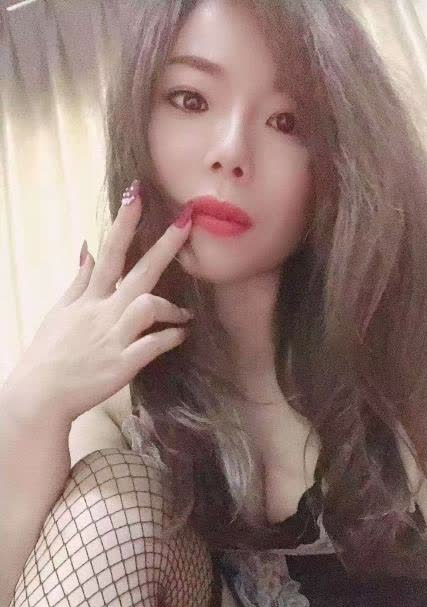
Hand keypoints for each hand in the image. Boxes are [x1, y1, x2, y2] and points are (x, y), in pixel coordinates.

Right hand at [4, 188, 193, 424]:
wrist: (40, 395)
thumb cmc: (49, 353)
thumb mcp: (59, 311)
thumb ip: (79, 281)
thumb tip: (87, 248)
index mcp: (88, 298)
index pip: (108, 251)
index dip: (123, 222)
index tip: (137, 193)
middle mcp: (102, 312)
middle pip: (138, 272)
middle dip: (165, 245)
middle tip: (188, 221)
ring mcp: (114, 337)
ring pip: (149, 306)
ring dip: (173, 307)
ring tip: (184, 314)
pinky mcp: (124, 364)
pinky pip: (155, 344)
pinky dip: (172, 336)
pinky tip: (181, 334)